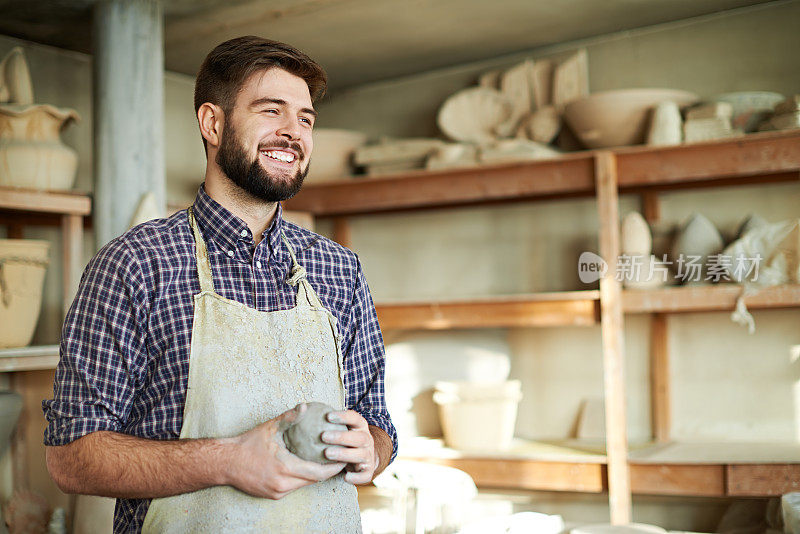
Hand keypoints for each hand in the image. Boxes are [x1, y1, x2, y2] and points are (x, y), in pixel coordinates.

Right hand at [227, 404, 345, 498]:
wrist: (226, 462)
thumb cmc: (249, 443)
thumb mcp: (270, 427)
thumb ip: (290, 417)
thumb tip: (306, 406)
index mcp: (285, 468)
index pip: (317, 473)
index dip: (333, 467)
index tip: (343, 458)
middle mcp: (282, 484)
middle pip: (313, 481)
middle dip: (327, 471)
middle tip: (339, 460)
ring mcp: (277, 492)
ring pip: (303, 485)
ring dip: (314, 475)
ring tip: (326, 463)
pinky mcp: (272, 495)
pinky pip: (292, 487)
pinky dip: (301, 478)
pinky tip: (306, 467)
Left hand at [320, 410, 377, 484]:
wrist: (363, 457)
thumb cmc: (345, 440)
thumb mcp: (340, 428)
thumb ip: (326, 422)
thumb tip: (302, 409)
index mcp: (360, 427)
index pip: (355, 418)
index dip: (343, 416)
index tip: (328, 416)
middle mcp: (367, 439)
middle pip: (359, 437)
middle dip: (342, 437)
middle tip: (324, 436)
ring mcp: (369, 455)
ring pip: (361, 455)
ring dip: (345, 454)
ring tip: (328, 454)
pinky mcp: (369, 470)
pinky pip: (365, 475)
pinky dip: (356, 477)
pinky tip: (345, 477)